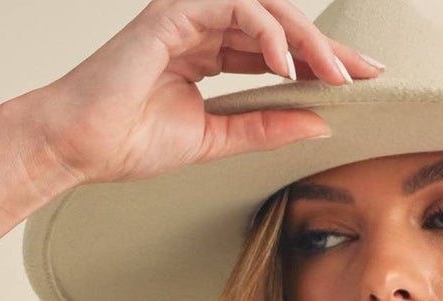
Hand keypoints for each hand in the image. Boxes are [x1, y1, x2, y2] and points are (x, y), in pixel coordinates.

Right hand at [19, 0, 383, 189]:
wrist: (79, 146)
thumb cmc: (128, 142)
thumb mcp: (216, 140)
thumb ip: (264, 128)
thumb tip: (320, 124)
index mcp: (207, 52)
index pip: (275, 47)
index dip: (319, 61)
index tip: (361, 81)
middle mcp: (200, 25)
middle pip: (278, 22)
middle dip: (325, 46)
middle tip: (363, 73)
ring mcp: (186, 13)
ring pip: (264, 7)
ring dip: (304, 38)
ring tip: (332, 74)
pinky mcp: (173, 11)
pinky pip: (235, 5)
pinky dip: (266, 33)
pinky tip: (287, 67)